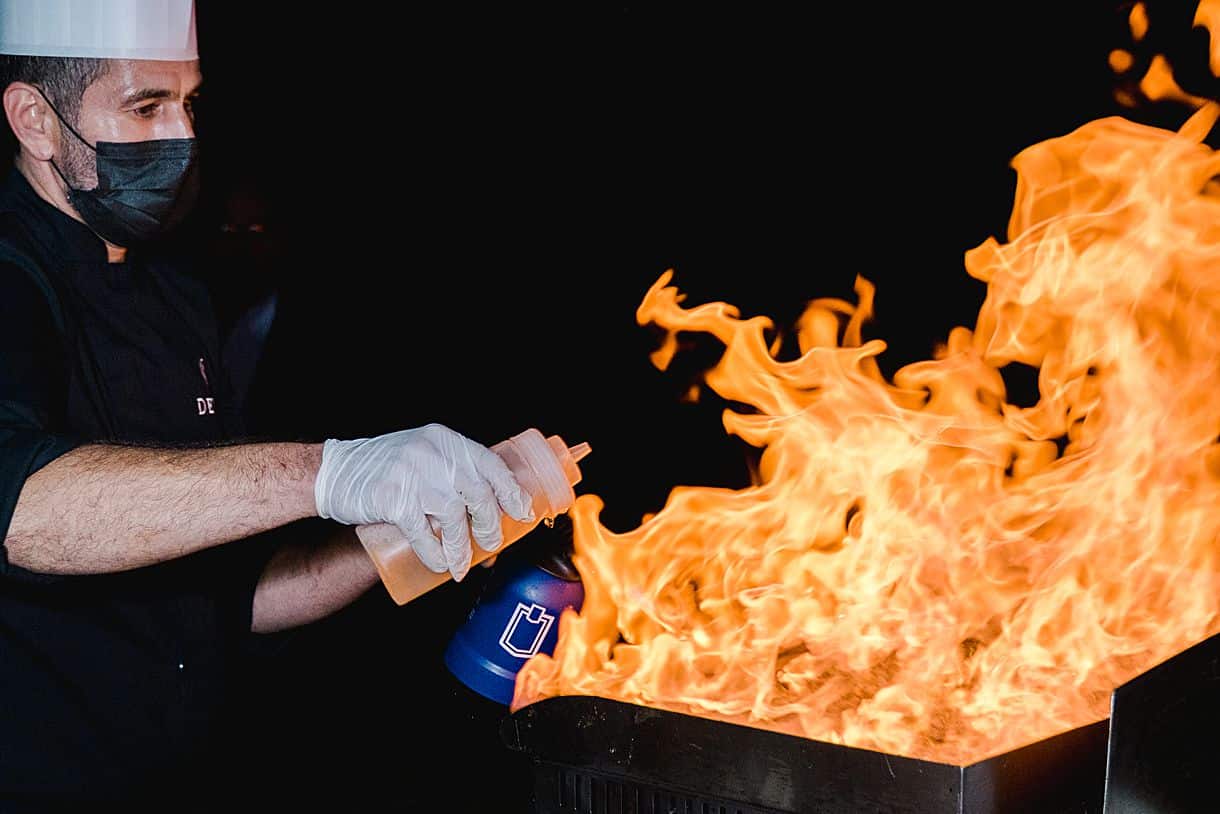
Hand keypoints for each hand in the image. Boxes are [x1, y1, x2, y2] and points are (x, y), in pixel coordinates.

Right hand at [314, 423, 533, 580]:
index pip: (491, 463)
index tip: (523, 512)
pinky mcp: (392, 499)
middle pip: (478, 494)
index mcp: (445, 440)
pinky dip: (435, 554)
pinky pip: (423, 533)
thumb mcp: (422, 454)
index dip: (511, 491)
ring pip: (453, 517)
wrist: (335, 471)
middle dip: (490, 525)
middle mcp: (432, 454)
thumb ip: (450, 472)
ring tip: (461, 564)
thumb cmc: (385, 468)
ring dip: (462, 548)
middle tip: (491, 543)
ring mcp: (412, 475)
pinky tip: (441, 565)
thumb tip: (489, 514)